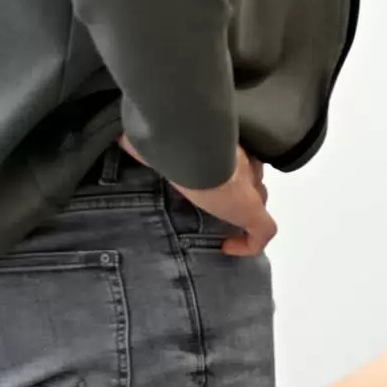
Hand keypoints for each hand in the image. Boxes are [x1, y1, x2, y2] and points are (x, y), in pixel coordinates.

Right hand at [126, 137, 274, 254]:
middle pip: (253, 179)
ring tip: (223, 225)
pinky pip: (263, 233)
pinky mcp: (251, 210)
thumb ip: (153, 143)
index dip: (232, 171)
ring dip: (244, 213)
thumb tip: (123, 138)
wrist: (192, 147)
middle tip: (219, 202)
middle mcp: (245, 165)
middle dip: (243, 190)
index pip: (240, 159)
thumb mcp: (162, 141)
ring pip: (259, 202)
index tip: (215, 182)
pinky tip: (229, 248)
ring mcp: (250, 188)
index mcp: (229, 147)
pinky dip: (250, 243)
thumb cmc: (177, 140)